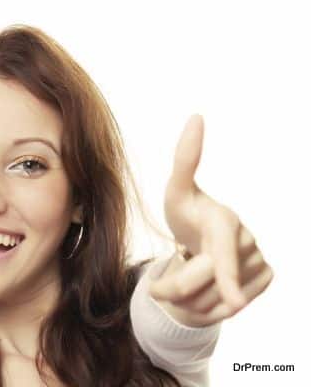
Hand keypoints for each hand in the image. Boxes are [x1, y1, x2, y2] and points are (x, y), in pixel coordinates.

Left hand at [149, 114, 272, 326]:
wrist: (202, 237)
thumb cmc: (187, 212)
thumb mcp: (176, 190)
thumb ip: (186, 158)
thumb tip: (196, 115)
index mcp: (224, 220)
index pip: (224, 253)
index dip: (227, 277)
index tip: (234, 301)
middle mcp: (247, 241)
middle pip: (203, 285)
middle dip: (174, 288)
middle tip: (161, 281)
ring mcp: (259, 262)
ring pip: (215, 304)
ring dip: (189, 300)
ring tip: (189, 276)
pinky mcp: (265, 279)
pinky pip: (229, 311)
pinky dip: (208, 308)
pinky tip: (207, 287)